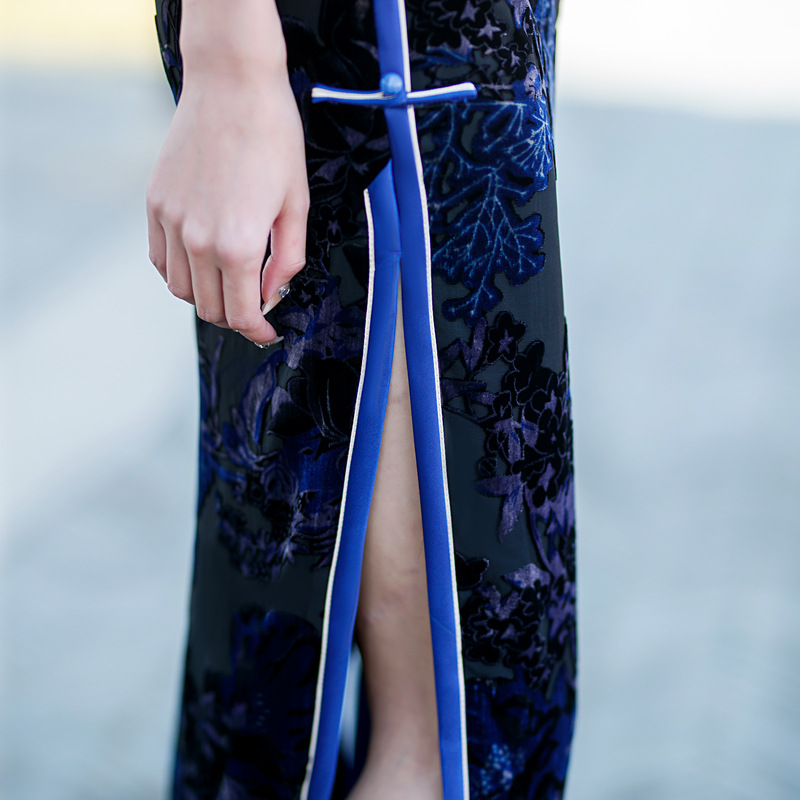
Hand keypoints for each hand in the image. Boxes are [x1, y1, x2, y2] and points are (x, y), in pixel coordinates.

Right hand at [146, 64, 308, 344]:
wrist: (232, 85)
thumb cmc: (272, 139)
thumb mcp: (296, 206)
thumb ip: (287, 260)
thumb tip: (272, 295)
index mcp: (238, 246)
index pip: (240, 315)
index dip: (257, 331)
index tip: (267, 331)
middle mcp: (197, 241)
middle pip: (209, 308)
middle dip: (236, 317)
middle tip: (254, 307)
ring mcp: (170, 222)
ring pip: (181, 290)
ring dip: (207, 297)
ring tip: (230, 283)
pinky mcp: (155, 203)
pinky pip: (160, 260)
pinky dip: (180, 272)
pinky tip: (201, 262)